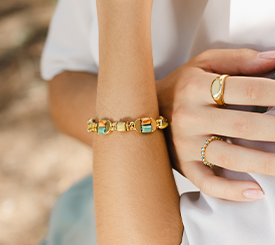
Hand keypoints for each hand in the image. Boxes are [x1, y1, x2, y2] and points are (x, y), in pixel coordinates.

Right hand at [156, 49, 274, 200]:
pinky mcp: (182, 163)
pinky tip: (255, 192)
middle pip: (243, 126)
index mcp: (195, 88)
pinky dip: (231, 191)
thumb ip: (239, 59)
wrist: (146, 108)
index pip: (248, 90)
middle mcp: (189, 117)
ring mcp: (184, 144)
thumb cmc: (180, 86)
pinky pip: (207, 182)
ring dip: (265, 163)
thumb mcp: (203, 63)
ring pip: (229, 157)